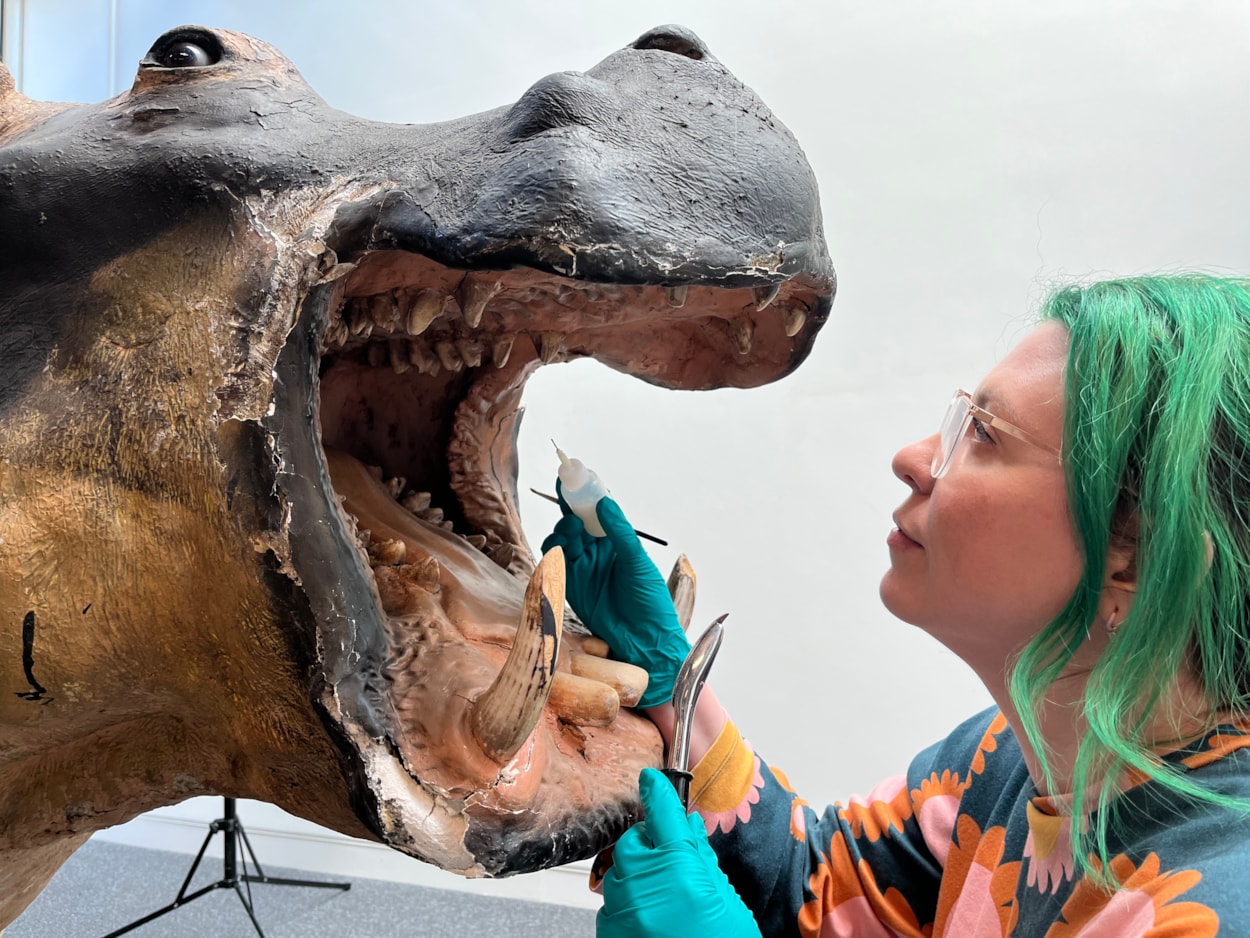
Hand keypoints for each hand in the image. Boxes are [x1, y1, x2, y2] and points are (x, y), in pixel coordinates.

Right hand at [542, 488, 688, 707]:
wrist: (645, 642)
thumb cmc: (650, 602)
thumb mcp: (637, 562)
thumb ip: (619, 532)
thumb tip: (604, 501)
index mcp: (617, 540)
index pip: (597, 508)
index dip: (585, 489)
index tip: (573, 472)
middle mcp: (597, 550)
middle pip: (575, 519)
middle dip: (569, 505)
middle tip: (567, 494)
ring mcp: (582, 568)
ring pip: (562, 539)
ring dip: (563, 529)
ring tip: (572, 528)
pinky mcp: (569, 587)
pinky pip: (556, 563)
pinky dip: (554, 551)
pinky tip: (561, 547)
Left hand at [597, 768, 760, 937]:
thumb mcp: (725, 900)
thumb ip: (701, 860)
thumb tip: (687, 828)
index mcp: (682, 873)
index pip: (663, 814)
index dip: (659, 792)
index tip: (653, 781)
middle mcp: (646, 888)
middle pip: (635, 843)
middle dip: (651, 846)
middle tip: (674, 864)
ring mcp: (624, 913)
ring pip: (620, 873)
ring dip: (638, 877)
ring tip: (667, 901)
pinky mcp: (610, 934)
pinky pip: (612, 903)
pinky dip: (629, 904)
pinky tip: (653, 919)